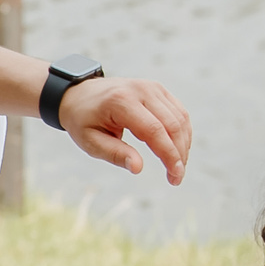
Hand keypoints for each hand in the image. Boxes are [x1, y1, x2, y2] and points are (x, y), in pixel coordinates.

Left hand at [57, 77, 193, 183]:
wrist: (81, 95)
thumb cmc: (84, 121)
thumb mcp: (91, 142)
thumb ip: (116, 154)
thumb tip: (139, 168)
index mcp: (121, 101)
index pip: (154, 130)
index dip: (169, 155)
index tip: (175, 177)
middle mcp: (140, 90)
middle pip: (172, 124)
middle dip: (179, 154)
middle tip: (177, 178)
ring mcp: (151, 87)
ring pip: (180, 118)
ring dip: (183, 144)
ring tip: (177, 166)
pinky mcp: (158, 89)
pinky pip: (178, 112)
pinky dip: (182, 132)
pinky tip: (177, 149)